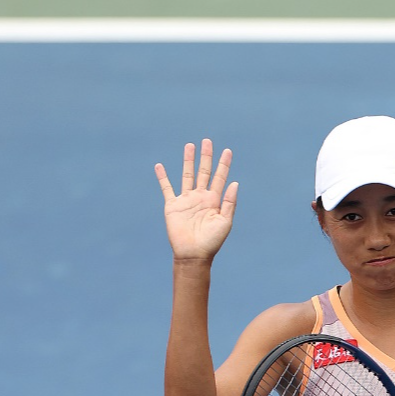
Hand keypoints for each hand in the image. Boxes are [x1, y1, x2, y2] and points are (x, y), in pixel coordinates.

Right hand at [156, 139, 237, 261]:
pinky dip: (162, 177)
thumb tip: (235, 183)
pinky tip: (159, 165)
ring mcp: (186, 200)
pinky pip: (167, 188)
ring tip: (190, 145)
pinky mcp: (172, 205)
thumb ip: (229, 202)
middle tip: (207, 141)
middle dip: (206, 157)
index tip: (227, 151)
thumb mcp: (225, 221)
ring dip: (188, 160)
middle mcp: (200, 197)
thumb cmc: (212, 241)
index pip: (220, 177)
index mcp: (214, 200)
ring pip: (187, 175)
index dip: (223, 164)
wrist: (194, 254)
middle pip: (204, 172)